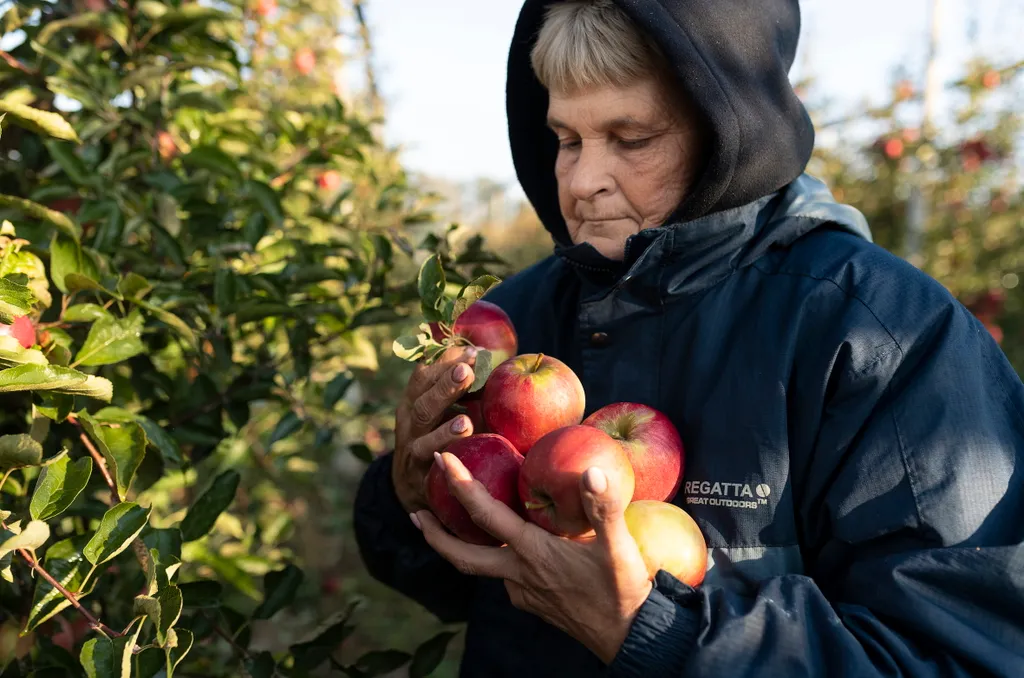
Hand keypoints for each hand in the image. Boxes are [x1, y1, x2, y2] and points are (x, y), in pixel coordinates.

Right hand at [392, 346, 477, 512]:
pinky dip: (444, 461)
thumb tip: (491, 357)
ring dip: (444, 430)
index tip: (473, 351)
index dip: (447, 362)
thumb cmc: (439, 434)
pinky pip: (430, 467)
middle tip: (468, 372)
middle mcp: (409, 421)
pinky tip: (459, 458)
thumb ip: (464, 388)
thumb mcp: (445, 408)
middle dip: (445, 385)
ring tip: (465, 422)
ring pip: (423, 438)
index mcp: (415, 399)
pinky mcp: (419, 476)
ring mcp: (411, 449)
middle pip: (422, 400)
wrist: (413, 483)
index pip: (425, 375)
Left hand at [412, 452, 652, 664]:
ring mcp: (522, 590)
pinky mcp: (532, 600)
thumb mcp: (619, 546)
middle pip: (462, 555)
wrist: (629, 637)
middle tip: (414, 511)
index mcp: (532, 553)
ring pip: (482, 565)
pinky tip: (506, 542)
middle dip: (434, 533)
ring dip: (461, 544)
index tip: (440, 458)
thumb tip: (591, 469)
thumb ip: (603, 507)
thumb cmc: (623, 589)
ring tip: (451, 521)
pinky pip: (503, 573)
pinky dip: (494, 554)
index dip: (460, 484)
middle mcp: (518, 573)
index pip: (485, 515)